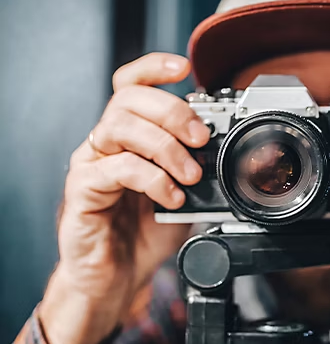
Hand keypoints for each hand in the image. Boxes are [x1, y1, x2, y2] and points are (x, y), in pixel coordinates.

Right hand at [39, 53, 209, 343]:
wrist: (119, 275)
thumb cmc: (147, 231)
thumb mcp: (185, 191)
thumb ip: (198, 165)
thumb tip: (231, 146)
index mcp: (129, 136)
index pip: (131, 85)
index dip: (153, 67)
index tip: (183, 67)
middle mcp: (106, 143)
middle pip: (128, 98)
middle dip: (172, 111)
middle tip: (201, 138)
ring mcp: (91, 164)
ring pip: (119, 126)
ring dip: (164, 146)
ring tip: (190, 175)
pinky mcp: (83, 191)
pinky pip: (114, 168)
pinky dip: (151, 179)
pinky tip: (171, 197)